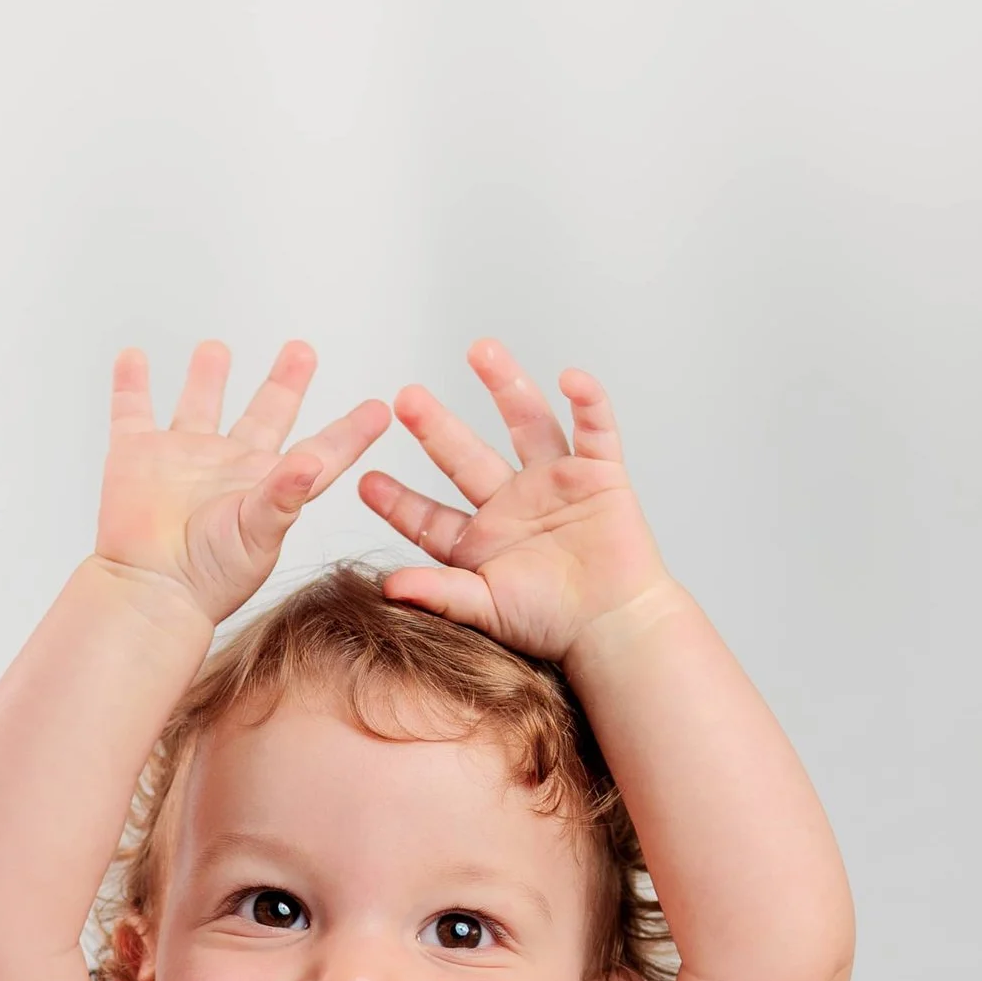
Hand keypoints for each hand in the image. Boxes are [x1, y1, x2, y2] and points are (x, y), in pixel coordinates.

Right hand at [96, 339, 390, 628]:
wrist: (149, 591)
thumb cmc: (208, 577)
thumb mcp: (260, 534)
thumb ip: (285, 495)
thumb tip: (312, 460)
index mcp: (268, 485)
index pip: (321, 450)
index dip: (351, 431)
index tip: (380, 409)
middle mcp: (229, 468)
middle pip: (265, 414)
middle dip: (284, 382)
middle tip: (302, 351)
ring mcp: (182, 459)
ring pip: (200, 405)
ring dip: (208, 377)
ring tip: (216, 348)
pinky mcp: (136, 455)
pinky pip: (132, 409)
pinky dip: (130, 383)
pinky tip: (132, 357)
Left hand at [358, 341, 674, 665]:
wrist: (616, 630)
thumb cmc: (553, 627)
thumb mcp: (488, 610)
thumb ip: (440, 594)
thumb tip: (387, 588)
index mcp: (480, 541)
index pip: (430, 516)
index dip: (399, 501)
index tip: (365, 483)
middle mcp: (513, 504)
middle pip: (466, 457)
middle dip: (436, 427)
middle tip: (405, 398)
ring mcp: (555, 484)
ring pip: (526, 424)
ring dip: (506, 386)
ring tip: (480, 350)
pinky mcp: (600, 475)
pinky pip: (595, 430)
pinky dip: (588, 403)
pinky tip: (570, 377)